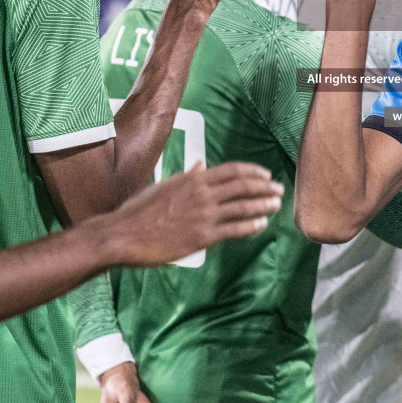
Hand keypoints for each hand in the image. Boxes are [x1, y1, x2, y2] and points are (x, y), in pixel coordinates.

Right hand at [105, 161, 281, 266]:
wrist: (122, 234)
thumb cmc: (138, 211)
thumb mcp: (163, 185)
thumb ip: (186, 176)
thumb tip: (200, 165)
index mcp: (192, 179)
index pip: (232, 170)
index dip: (253, 172)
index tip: (265, 175)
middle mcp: (201, 194)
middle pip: (243, 186)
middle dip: (264, 187)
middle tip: (279, 189)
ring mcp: (202, 215)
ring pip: (242, 206)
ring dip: (263, 204)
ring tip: (276, 204)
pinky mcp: (201, 237)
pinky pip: (233, 229)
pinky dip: (251, 225)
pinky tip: (261, 224)